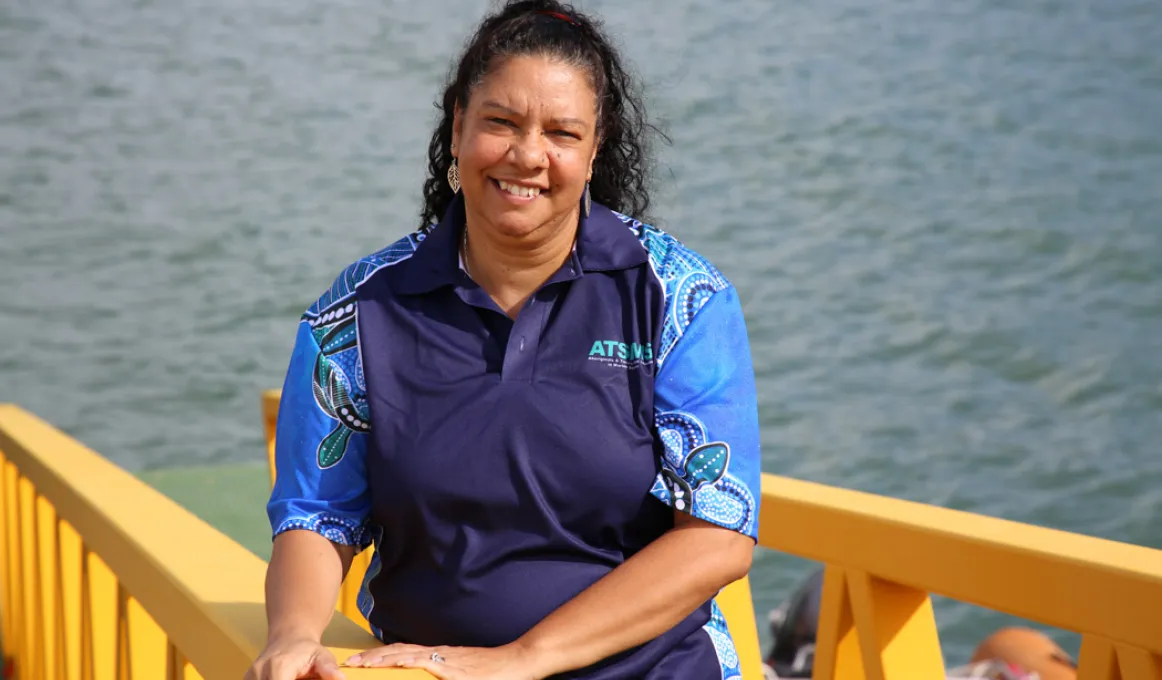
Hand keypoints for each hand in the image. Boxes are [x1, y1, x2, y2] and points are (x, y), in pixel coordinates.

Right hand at [245, 637, 344, 679]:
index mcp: (279, 666)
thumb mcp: (322, 656)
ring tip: (294, 678)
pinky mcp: (246, 679)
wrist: (288, 637)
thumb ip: (329, 668)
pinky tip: (282, 679)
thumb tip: (341, 678)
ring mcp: (250, 676)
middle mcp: (259, 671)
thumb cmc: (307, 650)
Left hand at [344, 642, 542, 679]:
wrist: (519, 661)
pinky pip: (432, 664)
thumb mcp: (463, 672)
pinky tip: (400, 662)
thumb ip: (443, 674)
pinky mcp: (459, 671)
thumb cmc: (494, 669)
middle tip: (350, 662)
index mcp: (440, 656)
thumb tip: (425, 675)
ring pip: (410, 656)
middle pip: (400, 652)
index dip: (380, 656)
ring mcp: (449, 661)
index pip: (403, 652)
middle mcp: (440, 655)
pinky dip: (414, 661)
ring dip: (385, 659)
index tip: (359, 660)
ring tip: (364, 663)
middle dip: (374, 657)